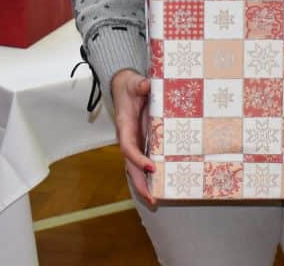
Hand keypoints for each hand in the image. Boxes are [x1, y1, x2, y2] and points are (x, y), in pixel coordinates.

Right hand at [110, 69, 154, 203]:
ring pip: (136, 168)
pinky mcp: (142, 142)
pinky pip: (144, 161)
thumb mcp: (134, 83)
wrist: (124, 86)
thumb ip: (140, 84)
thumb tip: (145, 85)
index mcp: (125, 127)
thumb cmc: (130, 86)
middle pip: (131, 166)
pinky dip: (149, 175)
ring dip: (143, 184)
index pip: (128, 147)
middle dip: (139, 183)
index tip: (151, 167)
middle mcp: (128, 139)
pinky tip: (159, 185)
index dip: (137, 159)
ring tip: (155, 200)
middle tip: (152, 198)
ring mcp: (135, 142)